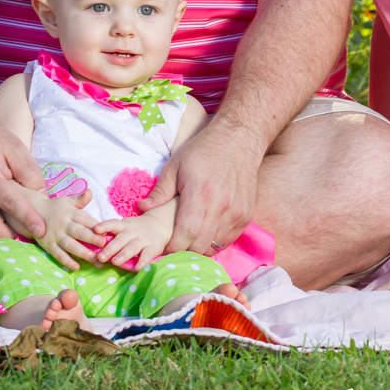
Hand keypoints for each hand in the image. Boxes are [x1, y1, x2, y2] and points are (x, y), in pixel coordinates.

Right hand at [36, 190, 107, 270]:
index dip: (96, 225)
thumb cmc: (56, 208)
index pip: (85, 219)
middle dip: (91, 238)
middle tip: (104, 244)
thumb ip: (80, 199)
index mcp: (70, 213)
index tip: (107, 232)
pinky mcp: (48, 245)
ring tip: (94, 258)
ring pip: (70, 245)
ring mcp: (55, 235)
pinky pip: (58, 254)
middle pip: (79, 232)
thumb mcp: (67, 200)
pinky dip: (67, 261)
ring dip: (82, 252)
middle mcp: (63, 224)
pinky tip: (76, 267)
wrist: (33, 212)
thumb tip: (90, 192)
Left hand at [93, 209, 171, 269]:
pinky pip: (147, 254)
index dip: (105, 226)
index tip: (96, 230)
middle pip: (121, 239)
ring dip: (124, 254)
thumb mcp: (124, 227)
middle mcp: (133, 231)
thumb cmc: (135, 229)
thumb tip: (92, 246)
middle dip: (110, 248)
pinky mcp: (153, 247)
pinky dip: (143, 261)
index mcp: (124, 225)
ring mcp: (143, 239)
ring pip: (133, 247)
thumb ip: (112, 235)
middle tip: (101, 257)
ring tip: (115, 262)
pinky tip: (137, 268)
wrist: (160, 224)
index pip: (113, 223)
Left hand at [139, 122, 261, 254]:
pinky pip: (229, 239)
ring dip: (201, 246)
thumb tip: (143, 209)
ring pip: (215, 246)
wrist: (238, 139)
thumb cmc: (203, 151)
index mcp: (200, 194)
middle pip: (200, 245)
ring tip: (191, 237)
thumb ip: (160, 191)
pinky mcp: (247, 214)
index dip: (173, 246)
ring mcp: (237, 212)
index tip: (165, 245)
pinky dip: (216, 240)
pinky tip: (208, 230)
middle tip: (176, 243)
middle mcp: (222, 206)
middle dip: (185, 250)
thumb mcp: (176, 165)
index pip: (185, 235)